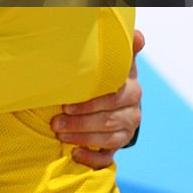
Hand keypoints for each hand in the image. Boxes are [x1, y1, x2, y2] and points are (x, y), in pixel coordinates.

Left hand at [51, 29, 144, 168]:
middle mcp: (132, 111)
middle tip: (56, 121)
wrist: (119, 97)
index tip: (66, 103)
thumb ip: (123, 48)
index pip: (113, 97)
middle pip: (107, 120)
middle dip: (79, 121)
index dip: (89, 103)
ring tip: (59, 133)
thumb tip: (137, 34)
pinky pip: (108, 157)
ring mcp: (126, 130)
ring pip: (106, 138)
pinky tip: (75, 155)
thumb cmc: (110, 76)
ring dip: (81, 137)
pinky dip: (92, 158)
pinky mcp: (118, 145)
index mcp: (130, 89)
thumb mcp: (116, 61)